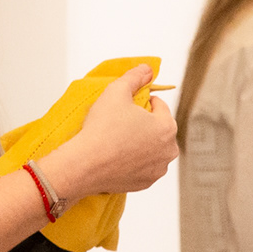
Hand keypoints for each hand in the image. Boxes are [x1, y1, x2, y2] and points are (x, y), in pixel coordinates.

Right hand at [46, 66, 178, 197]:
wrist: (84, 165)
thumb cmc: (101, 129)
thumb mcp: (116, 92)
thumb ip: (135, 76)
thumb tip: (147, 68)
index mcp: (167, 127)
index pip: (159, 106)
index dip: (142, 102)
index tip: (126, 106)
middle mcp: (168, 150)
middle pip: (159, 129)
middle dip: (145, 124)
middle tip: (121, 123)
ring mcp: (158, 169)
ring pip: (152, 149)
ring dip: (142, 143)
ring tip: (120, 140)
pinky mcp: (145, 183)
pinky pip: (143, 166)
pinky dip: (135, 161)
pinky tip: (119, 156)